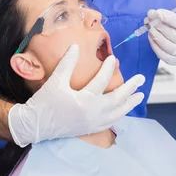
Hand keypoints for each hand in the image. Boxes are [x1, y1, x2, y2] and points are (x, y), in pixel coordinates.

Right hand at [8, 44, 144, 146]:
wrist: (34, 125)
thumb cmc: (44, 102)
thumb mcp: (56, 80)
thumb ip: (67, 64)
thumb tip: (75, 46)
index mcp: (84, 100)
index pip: (101, 81)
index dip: (107, 68)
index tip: (112, 58)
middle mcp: (92, 113)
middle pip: (117, 99)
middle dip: (130, 88)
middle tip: (141, 79)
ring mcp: (92, 123)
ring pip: (117, 113)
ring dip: (129, 104)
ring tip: (139, 96)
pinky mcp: (89, 129)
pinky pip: (110, 122)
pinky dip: (119, 115)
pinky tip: (122, 110)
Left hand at [147, 0, 175, 66]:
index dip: (169, 18)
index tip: (157, 12)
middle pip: (172, 35)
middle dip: (158, 24)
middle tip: (149, 15)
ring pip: (167, 46)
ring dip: (155, 34)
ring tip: (148, 24)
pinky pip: (163, 56)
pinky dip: (155, 46)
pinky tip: (151, 36)